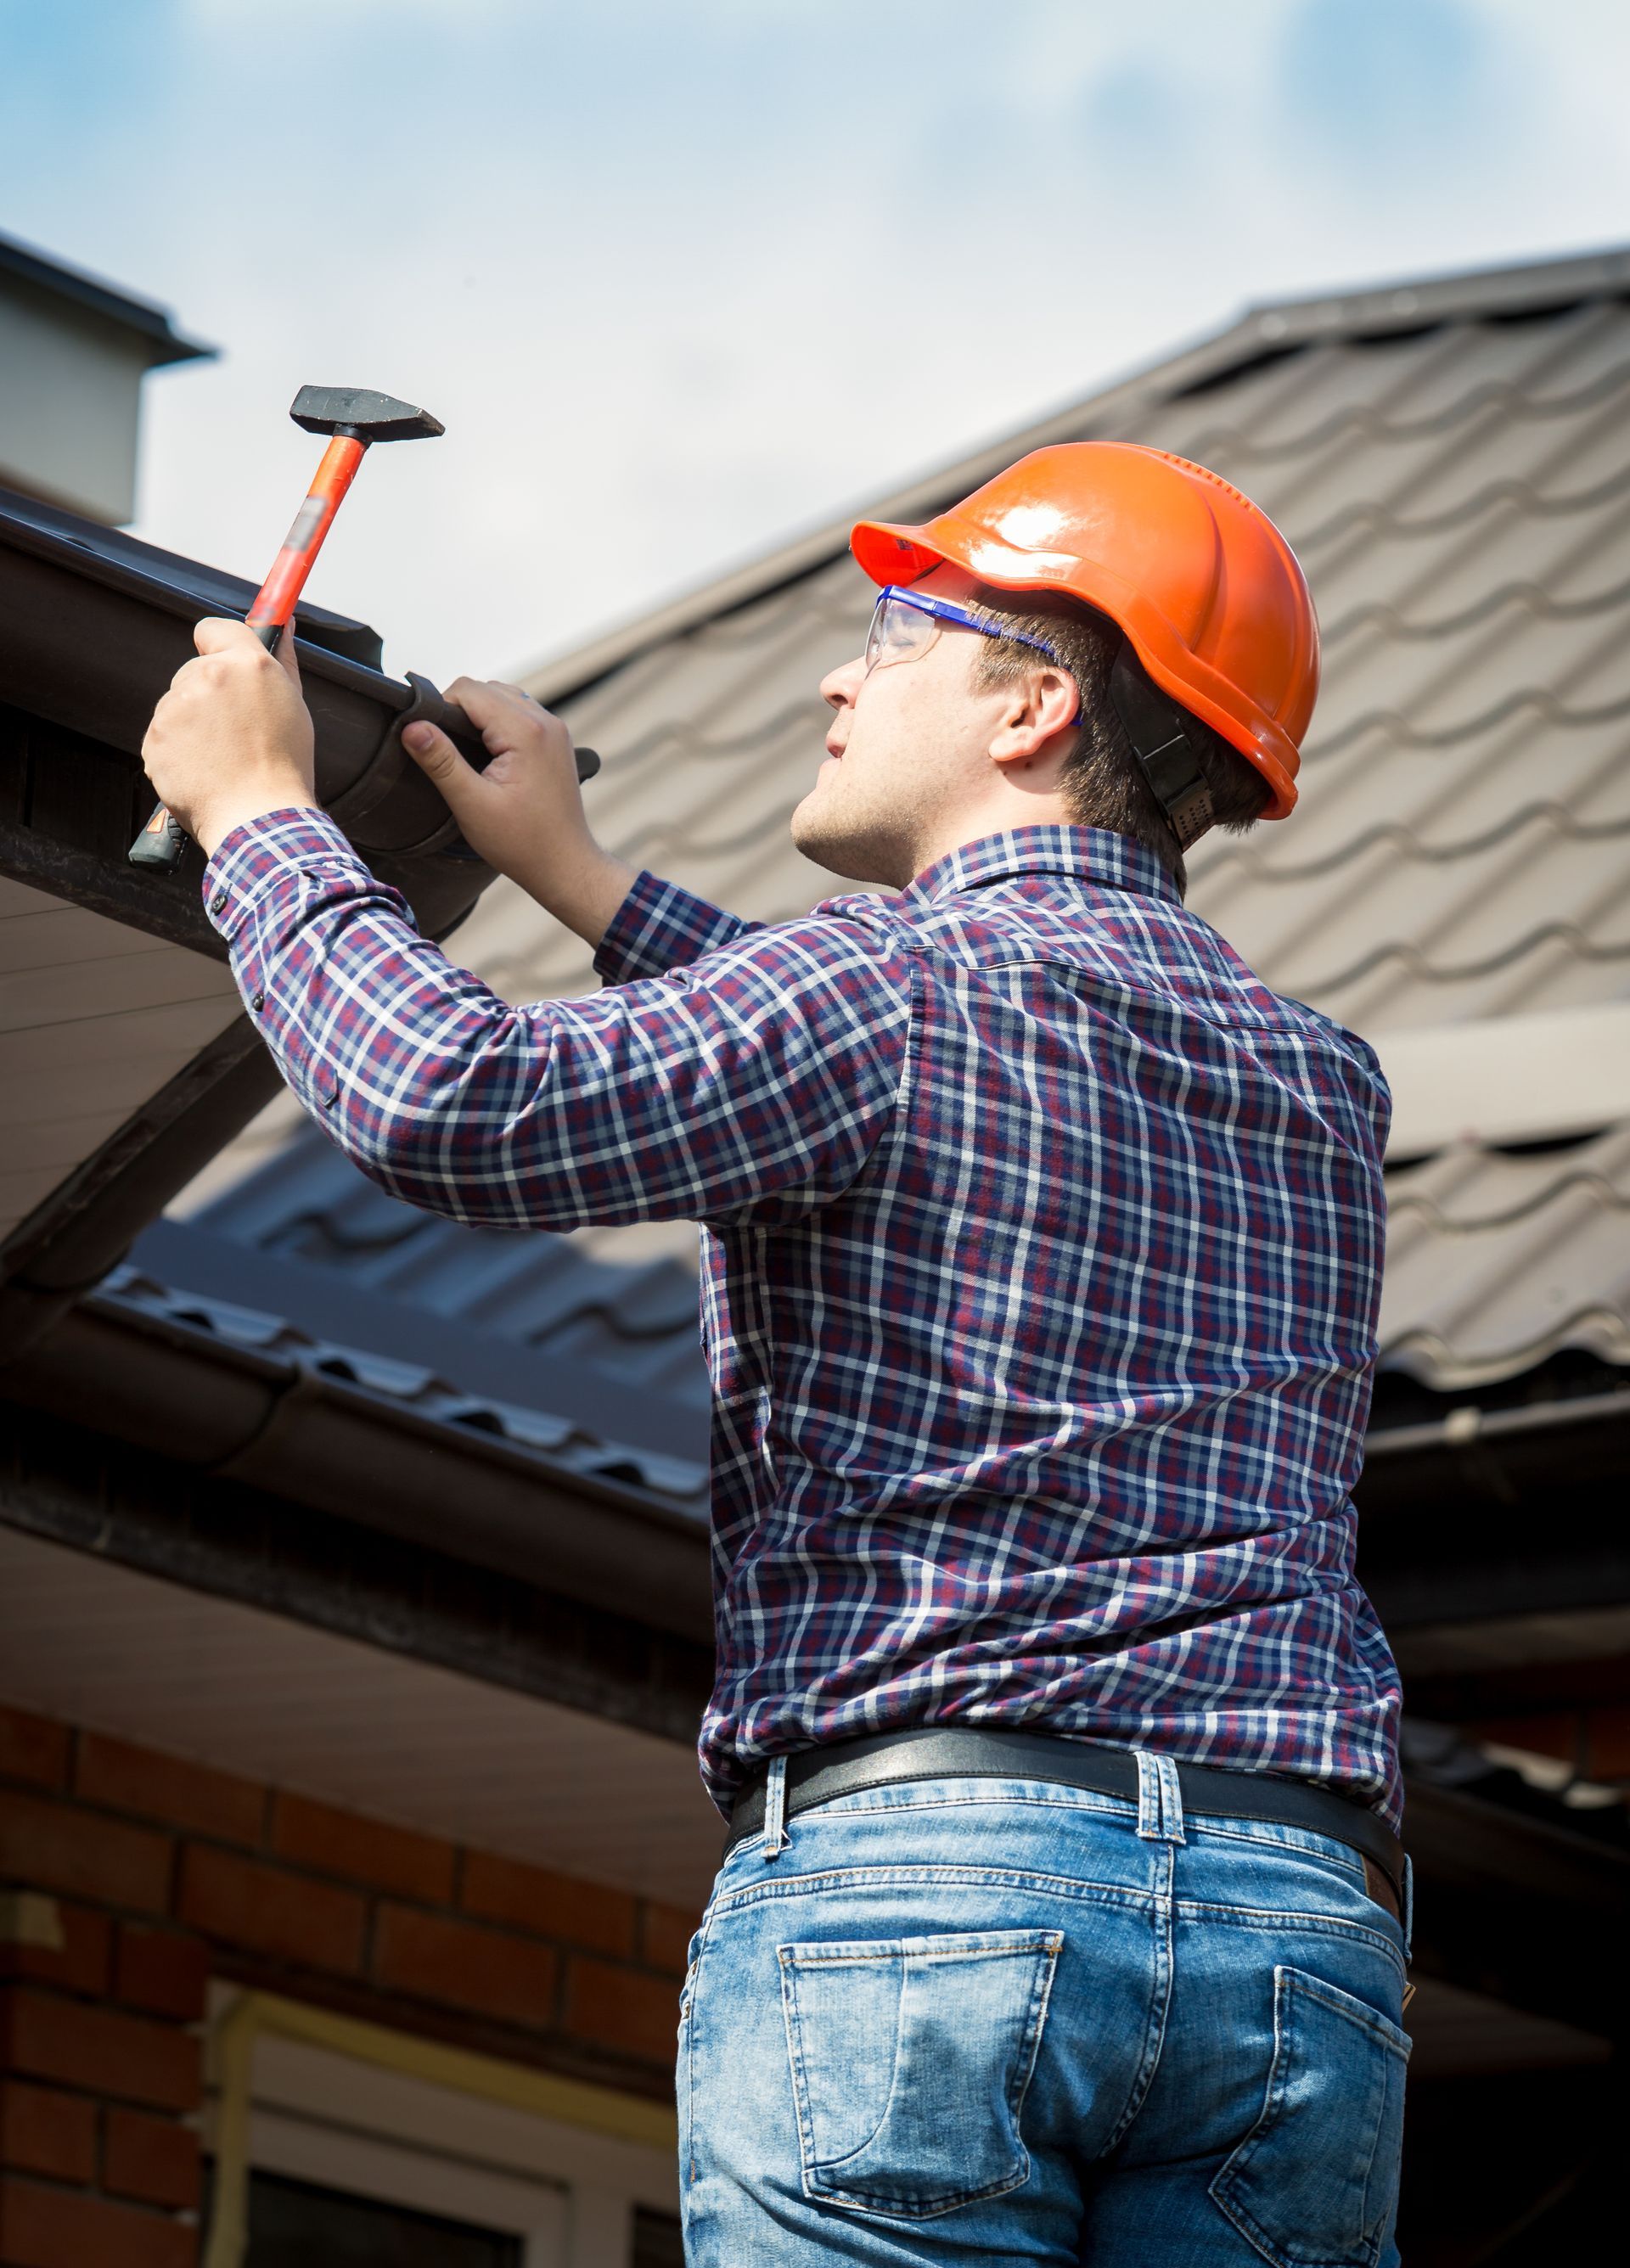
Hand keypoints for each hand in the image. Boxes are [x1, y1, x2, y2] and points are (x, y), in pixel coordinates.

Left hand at [141, 619, 317, 855]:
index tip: (223, 657)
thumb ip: (282, 658)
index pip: (214, 628)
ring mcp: (175, 708)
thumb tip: (282, 626)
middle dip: (210, 695)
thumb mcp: (294, 705)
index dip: (218, 644)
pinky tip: (204, 770)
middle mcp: (206, 677)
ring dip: (193, 725)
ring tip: (222, 757)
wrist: (258, 818)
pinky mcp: (154, 739)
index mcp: (245, 664)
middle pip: (195, 671)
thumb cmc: (283, 767)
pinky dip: (178, 752)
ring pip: (178, 706)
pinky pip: (163, 737)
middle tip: (236, 731)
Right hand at [403, 678, 633, 945]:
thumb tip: (412, 726)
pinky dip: (498, 725)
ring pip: (502, 698)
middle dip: (459, 712)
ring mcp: (555, 730)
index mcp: (526, 731)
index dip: (441, 709)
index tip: (431, 741)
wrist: (565, 865)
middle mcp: (545, 721)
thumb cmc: (523, 843)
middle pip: (486, 689)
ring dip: (479, 717)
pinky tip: (488, 756)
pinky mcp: (555, 741)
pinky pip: (519, 714)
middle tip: (448, 752)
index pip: (469, 690)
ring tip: (467, 755)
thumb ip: (440, 761)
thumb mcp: (471, 804)